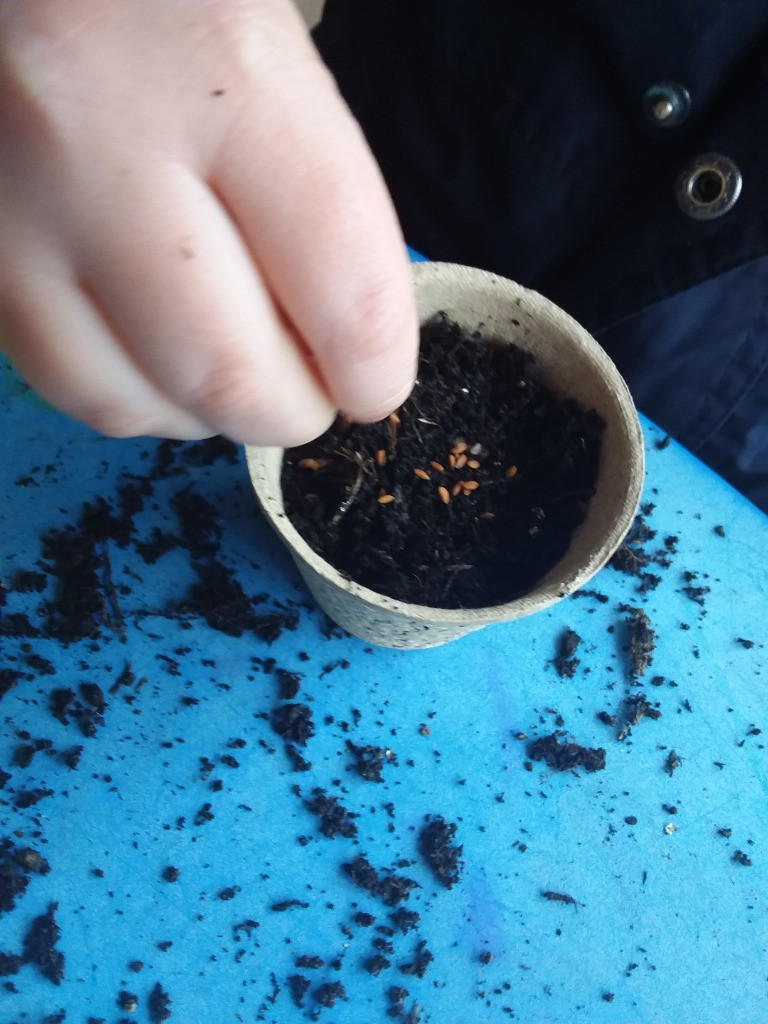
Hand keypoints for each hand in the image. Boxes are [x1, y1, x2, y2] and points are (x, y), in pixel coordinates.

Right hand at [0, 0, 417, 444]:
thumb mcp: (269, 48)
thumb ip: (316, 192)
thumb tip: (345, 342)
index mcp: (220, 71)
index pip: (339, 285)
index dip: (375, 369)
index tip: (377, 382)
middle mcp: (98, 146)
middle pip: (228, 374)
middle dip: (294, 410)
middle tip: (313, 389)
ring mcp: (14, 209)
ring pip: (134, 402)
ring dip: (210, 414)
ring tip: (236, 368)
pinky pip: (63, 380)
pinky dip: (135, 396)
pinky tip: (161, 355)